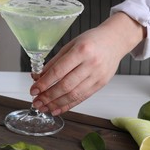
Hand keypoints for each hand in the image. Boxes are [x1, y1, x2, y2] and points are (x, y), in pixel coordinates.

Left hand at [30, 12, 145, 115]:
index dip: (44, 83)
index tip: (34, 90)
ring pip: (74, 95)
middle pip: (66, 86)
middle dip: (48, 96)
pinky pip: (83, 97)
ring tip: (44, 107)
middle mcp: (91, 64)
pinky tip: (57, 109)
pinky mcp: (101, 84)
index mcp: (81, 50)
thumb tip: (38, 77)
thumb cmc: (92, 40)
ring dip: (57, 104)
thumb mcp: (71, 44)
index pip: (59, 71)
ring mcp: (98, 75)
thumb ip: (55, 61)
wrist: (115, 40)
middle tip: (36, 102)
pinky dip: (69, 105)